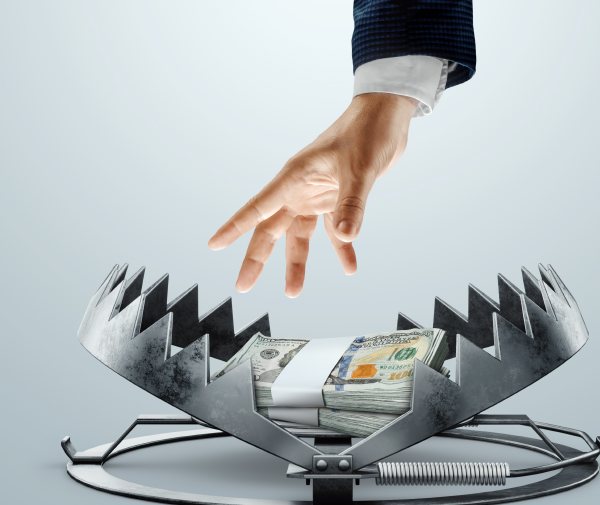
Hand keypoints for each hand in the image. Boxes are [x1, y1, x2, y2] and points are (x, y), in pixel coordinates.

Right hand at [208, 92, 417, 296]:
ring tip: (293, 292)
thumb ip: (352, 204)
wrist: (386, 116)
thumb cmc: (367, 132)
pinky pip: (333, 231)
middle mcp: (300, 189)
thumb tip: (346, 236)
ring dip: (297, 263)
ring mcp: (317, 195)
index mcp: (295, 177)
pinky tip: (349, 267)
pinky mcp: (338, 199)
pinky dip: (341, 249)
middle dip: (257, 259)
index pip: (258, 207)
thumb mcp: (359, 169)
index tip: (214, 245)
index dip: (234, 227)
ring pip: (299, 237)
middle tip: (244, 287)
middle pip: (271, 230)